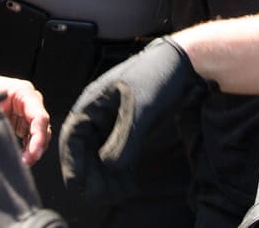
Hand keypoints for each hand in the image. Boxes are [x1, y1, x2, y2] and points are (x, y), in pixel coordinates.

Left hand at [0, 63, 50, 165]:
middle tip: (25, 163)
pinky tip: (18, 158)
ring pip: (38, 134)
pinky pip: (29, 137)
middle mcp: (30, 102)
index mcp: (24, 93)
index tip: (33, 154)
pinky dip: (26, 148)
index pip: (40, 118)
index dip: (39, 138)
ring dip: (32, 150)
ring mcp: (26, 111)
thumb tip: (0, 143)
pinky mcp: (20, 121)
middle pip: (43, 128)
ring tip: (21, 163)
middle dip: (36, 147)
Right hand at [59, 37, 205, 202]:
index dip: (73, 164)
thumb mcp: (141, 107)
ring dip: (106, 174)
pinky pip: (117, 150)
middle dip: (91, 174)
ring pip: (101, 152)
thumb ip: (124, 137)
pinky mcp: (129, 124)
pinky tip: (126, 182)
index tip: (78, 186)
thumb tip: (109, 166)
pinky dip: (120, 167)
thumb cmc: (159, 76)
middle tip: (100, 196)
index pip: (73, 138)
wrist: (186, 62)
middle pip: (86, 149)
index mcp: (92, 102)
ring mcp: (113, 118)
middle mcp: (98, 112)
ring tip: (116, 194)